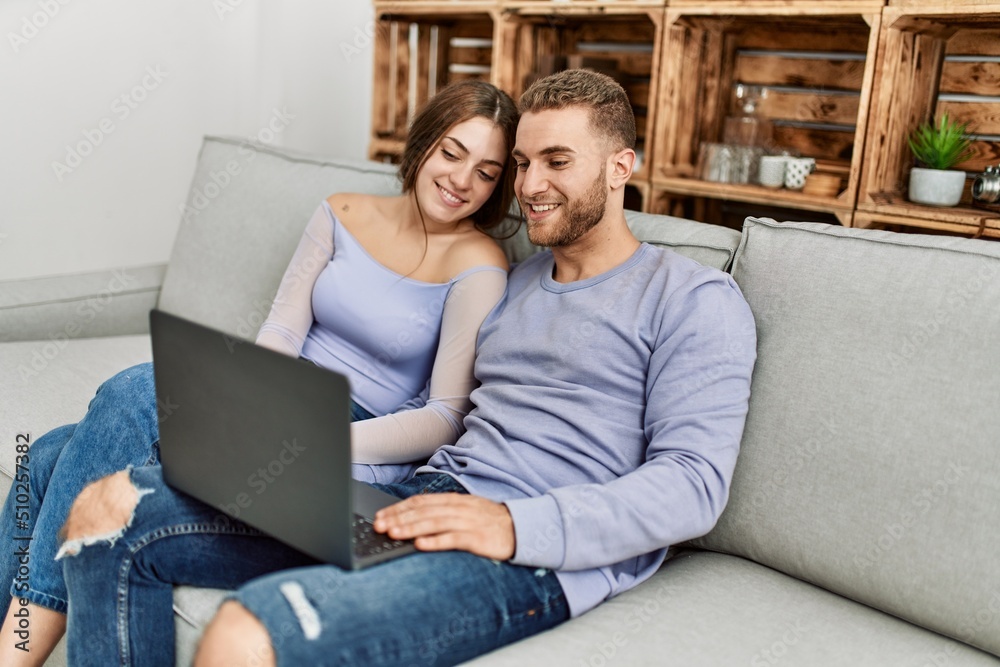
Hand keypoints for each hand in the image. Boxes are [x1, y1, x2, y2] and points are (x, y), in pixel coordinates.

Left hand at [373, 493, 515, 560]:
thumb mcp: (464, 511)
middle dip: (399, 518)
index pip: (420, 502)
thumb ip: (441, 512)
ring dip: (412, 528)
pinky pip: (454, 539)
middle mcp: (458, 508)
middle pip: (424, 511)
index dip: (398, 509)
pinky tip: (421, 545)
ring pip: (435, 522)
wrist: (520, 528)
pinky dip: (436, 541)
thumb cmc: (487, 522)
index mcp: (453, 501)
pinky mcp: (477, 538)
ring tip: (394, 533)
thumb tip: (412, 518)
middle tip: (379, 525)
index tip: (380, 517)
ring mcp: (468, 522)